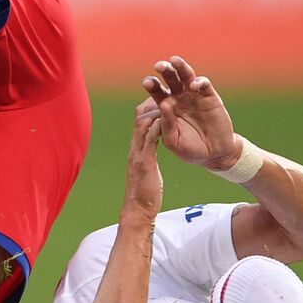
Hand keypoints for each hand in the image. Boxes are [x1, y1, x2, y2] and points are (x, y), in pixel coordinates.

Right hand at [125, 94, 164, 217]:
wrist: (138, 209)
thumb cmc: (144, 193)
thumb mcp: (146, 170)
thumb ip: (146, 158)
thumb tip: (149, 152)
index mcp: (136, 149)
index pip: (140, 122)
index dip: (150, 108)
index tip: (162, 99)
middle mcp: (135, 148)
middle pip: (140, 117)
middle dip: (152, 103)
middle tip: (165, 93)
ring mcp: (138, 154)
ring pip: (143, 124)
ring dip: (155, 110)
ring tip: (167, 99)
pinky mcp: (144, 162)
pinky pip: (149, 139)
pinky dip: (157, 126)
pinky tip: (166, 118)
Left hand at [144, 56, 241, 170]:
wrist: (213, 153)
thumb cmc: (189, 148)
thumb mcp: (173, 140)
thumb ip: (166, 125)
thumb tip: (164, 104)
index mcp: (166, 106)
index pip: (156, 92)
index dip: (151, 85)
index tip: (146, 82)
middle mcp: (179, 97)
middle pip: (170, 78)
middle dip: (164, 70)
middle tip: (158, 65)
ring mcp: (194, 95)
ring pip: (186, 75)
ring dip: (180, 67)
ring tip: (174, 60)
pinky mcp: (210, 97)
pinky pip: (203, 84)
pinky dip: (198, 82)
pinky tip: (193, 86)